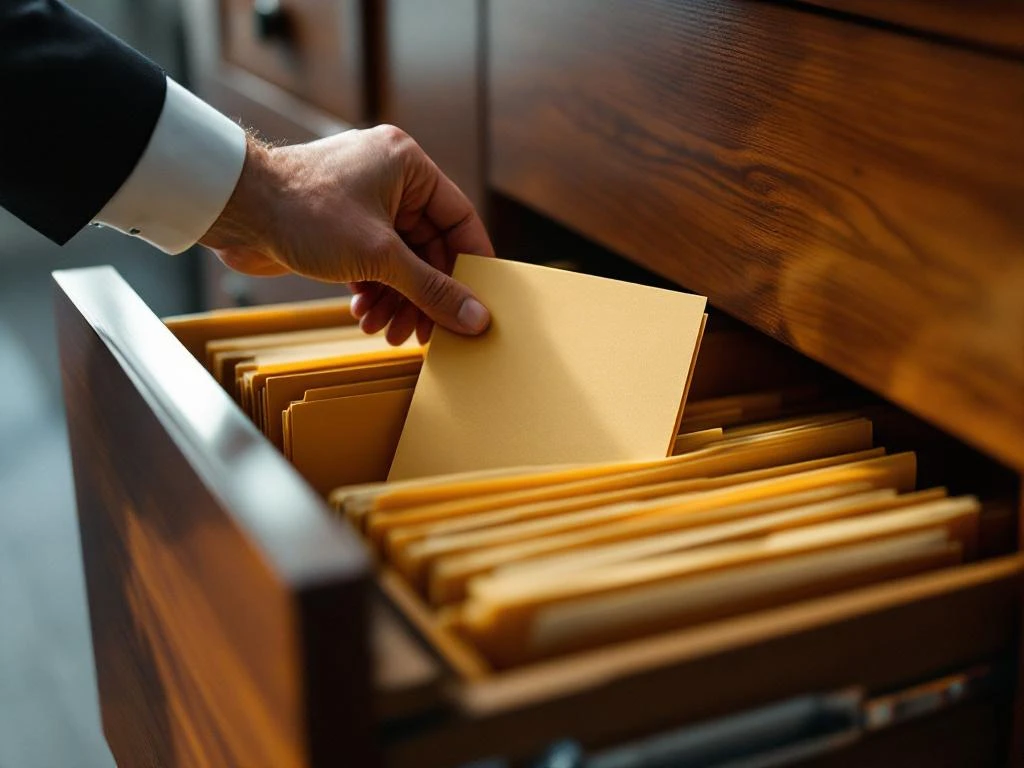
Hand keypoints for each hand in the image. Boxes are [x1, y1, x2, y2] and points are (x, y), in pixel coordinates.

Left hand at [200, 125, 492, 344]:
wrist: (232, 208)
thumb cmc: (303, 211)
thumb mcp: (379, 257)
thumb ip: (431, 289)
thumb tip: (476, 317)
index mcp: (408, 166)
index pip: (460, 219)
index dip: (471, 265)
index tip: (479, 303)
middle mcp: (390, 180)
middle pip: (429, 248)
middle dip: (424, 294)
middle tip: (425, 334)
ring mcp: (364, 203)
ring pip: (399, 261)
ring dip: (397, 300)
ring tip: (387, 333)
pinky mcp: (341, 226)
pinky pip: (373, 263)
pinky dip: (373, 291)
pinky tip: (363, 316)